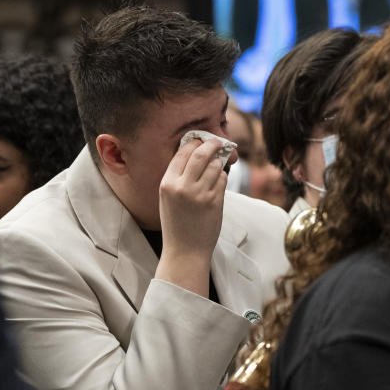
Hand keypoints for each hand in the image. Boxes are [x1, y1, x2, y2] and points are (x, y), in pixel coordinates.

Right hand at [155, 138, 227, 296]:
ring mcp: (200, 194)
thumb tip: (194, 152)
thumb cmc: (176, 223)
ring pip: (215, 166)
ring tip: (216, 167)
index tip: (201, 139)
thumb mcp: (167, 198)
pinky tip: (217, 184)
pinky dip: (222, 178)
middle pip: (201, 154)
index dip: (194, 143)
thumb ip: (177, 177)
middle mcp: (182, 187)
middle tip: (217, 142)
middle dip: (211, 144)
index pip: (182, 153)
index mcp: (167, 184)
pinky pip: (223, 179)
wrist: (185, 250)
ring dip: (218, 163)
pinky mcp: (215, 202)